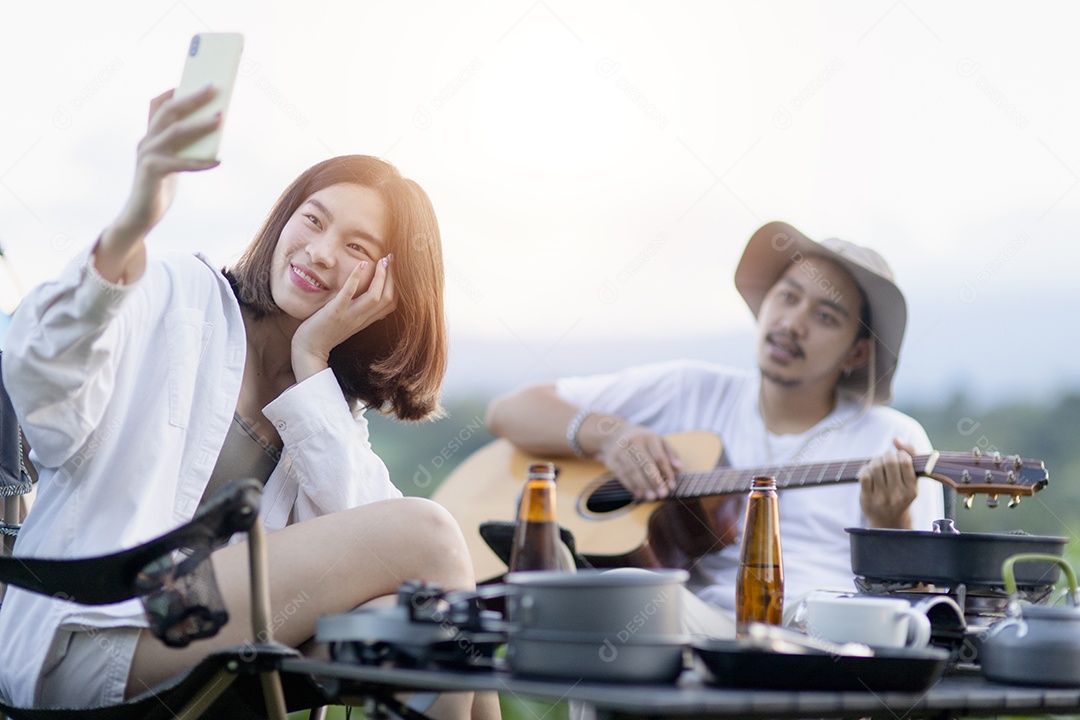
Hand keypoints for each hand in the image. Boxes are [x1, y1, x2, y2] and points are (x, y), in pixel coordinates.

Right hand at [96, 88, 222, 282]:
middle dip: (192, 98)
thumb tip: (212, 128)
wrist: (140, 216)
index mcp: (149, 135)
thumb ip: (184, 146)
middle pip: (168, 111)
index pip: (158, 104)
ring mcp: (147, 155)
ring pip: (175, 132)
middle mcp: (146, 141)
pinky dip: (200, 162)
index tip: (195, 78)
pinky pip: (180, 163)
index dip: (174, 90)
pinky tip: (217, 161)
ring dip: (200, 124)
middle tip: (214, 88)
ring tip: (221, 118)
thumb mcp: (172, 162)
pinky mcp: (152, 173)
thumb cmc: (160, 188)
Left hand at [290, 255, 396, 381]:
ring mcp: (349, 316)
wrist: (309, 349)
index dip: (397, 285)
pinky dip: (357, 278)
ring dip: (381, 276)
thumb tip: (368, 297)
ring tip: (382, 260)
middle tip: (391, 258)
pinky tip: (362, 264)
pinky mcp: (335, 312)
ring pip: (375, 297)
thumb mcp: (348, 321)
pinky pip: (349, 294)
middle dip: (393, 277)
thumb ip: (360, 311)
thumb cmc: (325, 332)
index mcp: (366, 320)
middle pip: (388, 298)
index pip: (391, 304)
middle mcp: (362, 318)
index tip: (394, 269)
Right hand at [592, 420, 681, 500]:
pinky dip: (631, 486)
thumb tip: (679, 469)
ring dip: (643, 486)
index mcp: (649, 437)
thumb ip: (671, 453)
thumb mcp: (658, 440)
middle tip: (663, 494)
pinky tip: (639, 494)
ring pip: (633, 471)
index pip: (659, 457)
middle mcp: (634, 442)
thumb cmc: (642, 440)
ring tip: (652, 497)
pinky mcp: (612, 460)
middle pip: (645, 464)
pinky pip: (622, 475)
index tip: (672, 486)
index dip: (666, 472)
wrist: (613, 434)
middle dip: (655, 481)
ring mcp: (621, 451)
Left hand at [858, 437, 919, 527]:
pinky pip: (864, 475)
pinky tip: (869, 472)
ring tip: (877, 464)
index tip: (899, 457)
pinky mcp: (867, 498)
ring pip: (876, 466)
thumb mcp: (912, 478)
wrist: (888, 521)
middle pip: (890, 461)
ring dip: (875, 460)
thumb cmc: (901, 492)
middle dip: (886, 455)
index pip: (906, 461)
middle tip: (886, 458)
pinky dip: (865, 469)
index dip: (900, 453)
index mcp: (912, 489)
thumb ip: (910, 454)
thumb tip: (896, 439)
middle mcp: (898, 495)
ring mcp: (882, 498)